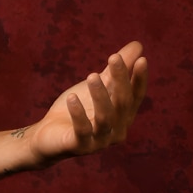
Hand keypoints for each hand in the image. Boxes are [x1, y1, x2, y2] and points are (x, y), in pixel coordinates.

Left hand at [28, 41, 147, 164]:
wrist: (50, 134)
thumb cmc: (78, 108)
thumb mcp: (97, 85)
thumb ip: (115, 70)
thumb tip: (137, 46)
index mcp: (123, 116)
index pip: (135, 96)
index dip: (139, 79)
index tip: (142, 59)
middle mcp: (117, 130)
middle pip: (122, 104)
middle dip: (120, 80)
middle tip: (114, 57)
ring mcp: (100, 140)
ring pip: (105, 118)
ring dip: (100, 95)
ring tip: (92, 75)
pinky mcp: (80, 146)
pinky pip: (82, 130)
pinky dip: (79, 114)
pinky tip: (72, 98)